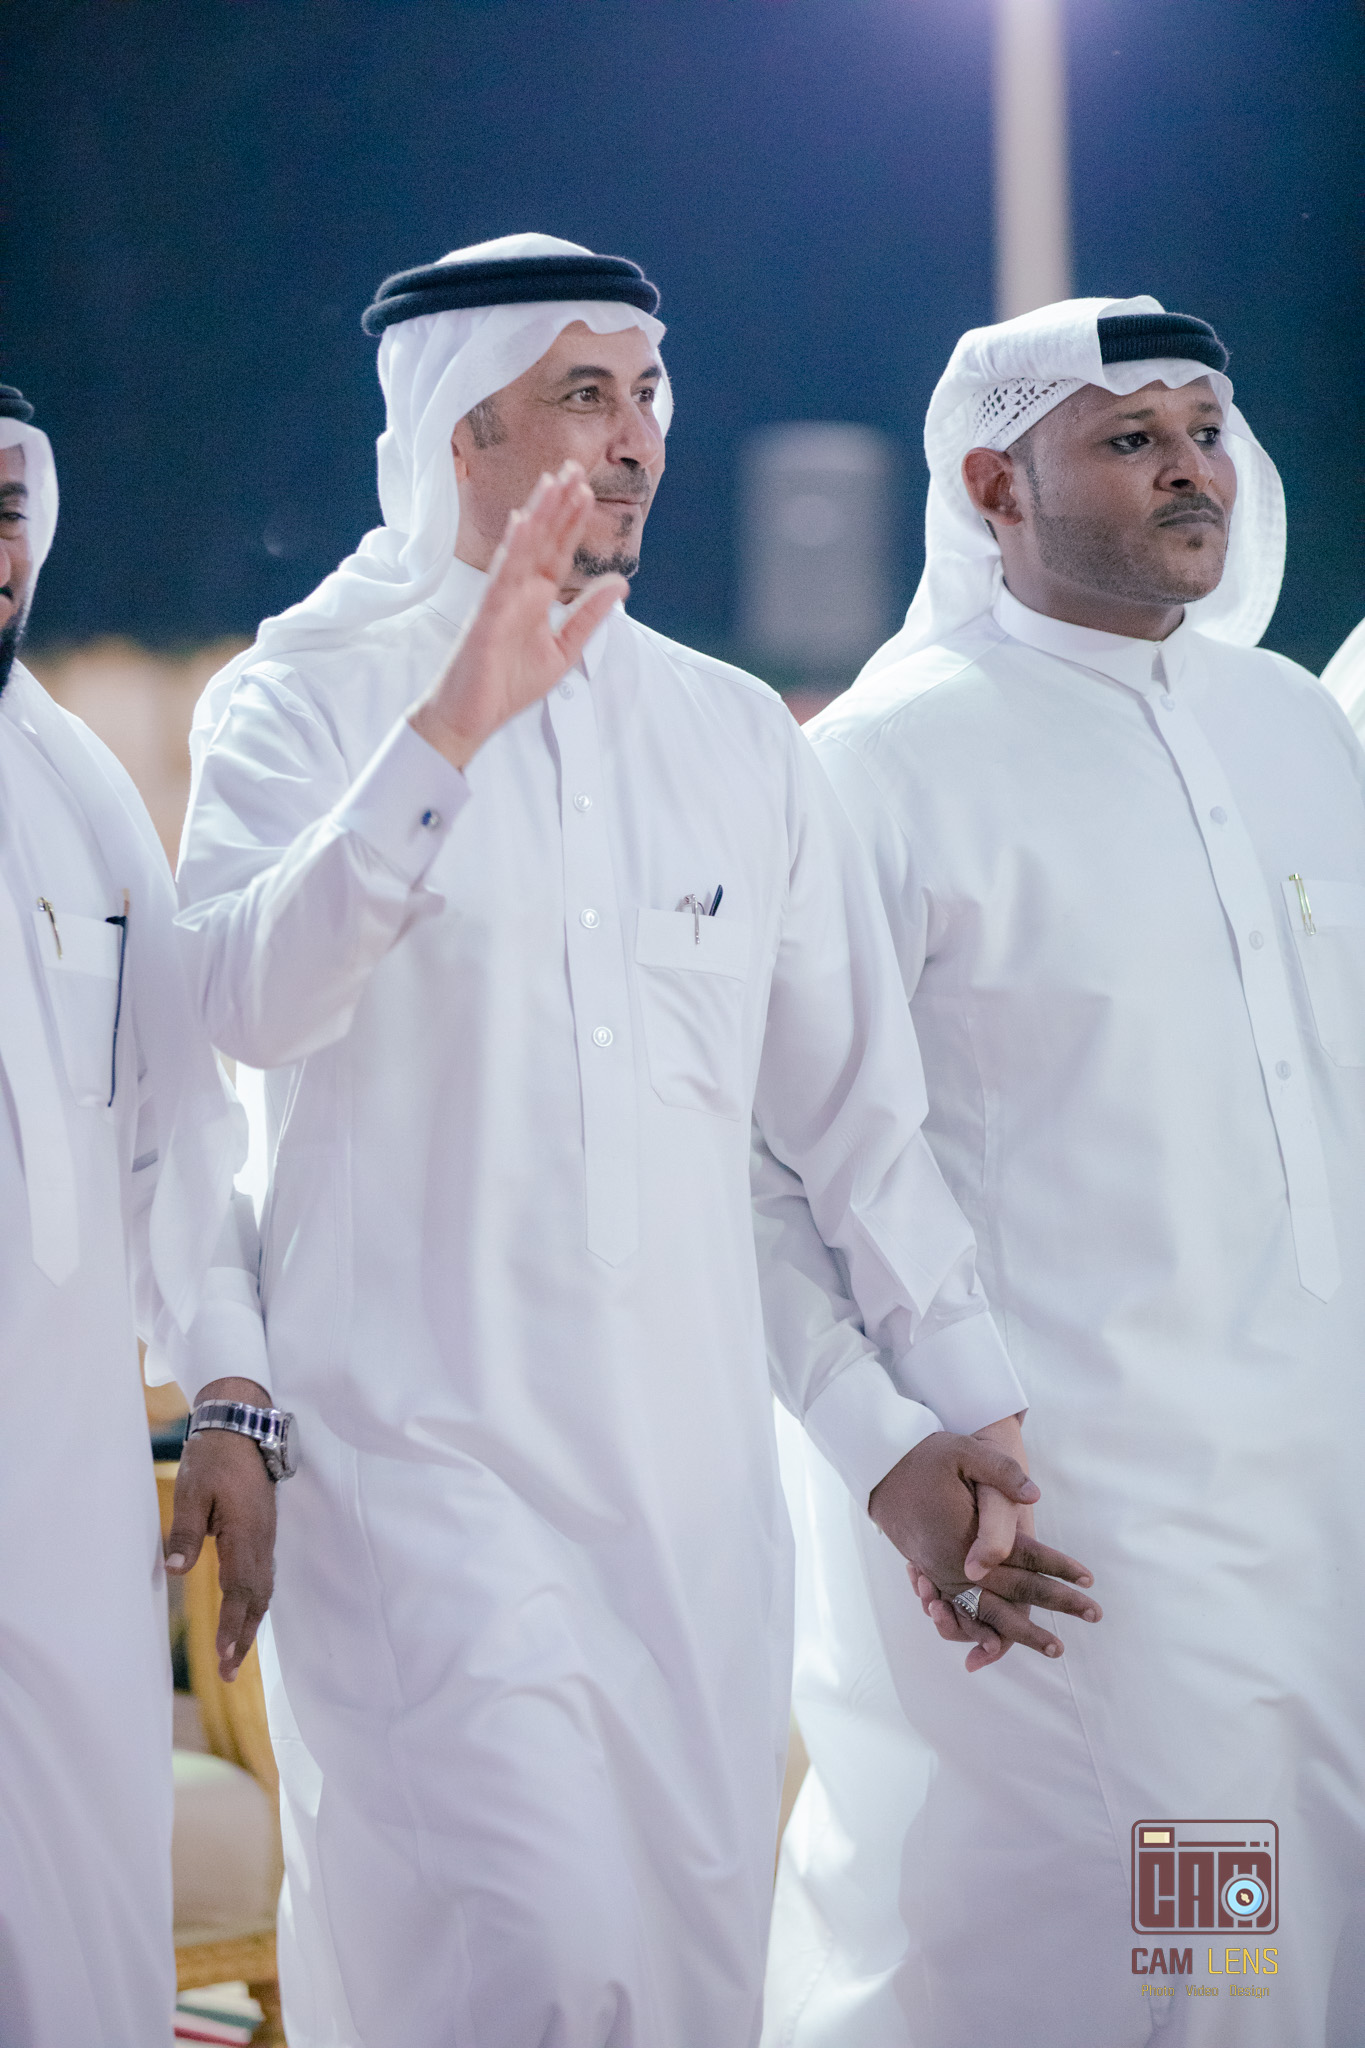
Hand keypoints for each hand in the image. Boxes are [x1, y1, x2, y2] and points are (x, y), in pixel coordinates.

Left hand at [164, 1377, 275, 1682]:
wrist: (242, 1428)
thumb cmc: (214, 1459)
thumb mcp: (192, 1492)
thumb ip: (186, 1533)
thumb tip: (177, 1572)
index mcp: (246, 1534)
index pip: (241, 1590)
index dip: (233, 1626)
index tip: (224, 1657)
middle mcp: (262, 1540)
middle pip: (258, 1597)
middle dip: (245, 1636)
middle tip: (230, 1671)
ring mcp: (265, 1536)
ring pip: (263, 1588)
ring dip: (251, 1622)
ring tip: (237, 1653)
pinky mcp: (262, 1531)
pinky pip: (263, 1574)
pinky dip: (255, 1601)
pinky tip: (246, 1612)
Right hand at [408, 463, 628, 769]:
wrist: (469, 718)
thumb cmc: (506, 685)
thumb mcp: (563, 650)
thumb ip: (589, 616)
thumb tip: (620, 584)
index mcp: (536, 599)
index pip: (558, 552)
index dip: (572, 522)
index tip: (586, 490)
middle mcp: (518, 592)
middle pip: (542, 541)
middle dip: (557, 505)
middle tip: (573, 468)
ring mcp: (501, 601)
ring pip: (522, 549)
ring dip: (537, 515)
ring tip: (552, 482)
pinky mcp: (486, 616)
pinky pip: (501, 578)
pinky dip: (513, 549)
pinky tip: (522, 522)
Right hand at [870, 1430, 1096, 1665]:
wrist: (879, 1467)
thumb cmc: (924, 1457)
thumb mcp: (962, 1452)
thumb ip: (1001, 1472)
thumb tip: (1035, 1497)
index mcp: (965, 1537)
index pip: (1024, 1557)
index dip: (1058, 1568)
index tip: (1089, 1579)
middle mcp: (954, 1564)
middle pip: (1013, 1593)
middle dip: (1055, 1605)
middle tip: (1094, 1614)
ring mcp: (940, 1574)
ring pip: (987, 1613)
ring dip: (1021, 1631)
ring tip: (1054, 1646)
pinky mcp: (931, 1574)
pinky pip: (961, 1612)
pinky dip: (983, 1630)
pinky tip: (998, 1644)